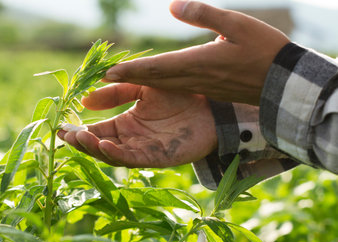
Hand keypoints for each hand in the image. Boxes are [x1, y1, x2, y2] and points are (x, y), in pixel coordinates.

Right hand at [57, 83, 216, 167]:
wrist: (212, 105)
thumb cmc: (180, 94)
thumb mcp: (143, 87)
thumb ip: (116, 92)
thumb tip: (85, 99)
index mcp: (126, 124)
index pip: (97, 131)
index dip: (79, 131)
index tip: (61, 128)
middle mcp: (132, 140)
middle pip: (100, 146)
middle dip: (82, 142)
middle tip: (67, 136)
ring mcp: (143, 150)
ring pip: (113, 155)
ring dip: (95, 149)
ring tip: (82, 139)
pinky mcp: (157, 158)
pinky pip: (133, 159)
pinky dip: (117, 154)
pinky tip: (104, 145)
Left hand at [103, 0, 289, 105]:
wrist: (282, 82)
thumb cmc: (263, 50)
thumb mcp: (236, 24)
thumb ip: (203, 14)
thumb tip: (172, 4)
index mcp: (197, 63)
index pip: (156, 68)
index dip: (130, 70)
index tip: (108, 72)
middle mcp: (193, 78)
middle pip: (153, 79)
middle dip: (127, 78)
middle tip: (102, 78)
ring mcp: (198, 86)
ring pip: (161, 84)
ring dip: (138, 82)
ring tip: (119, 78)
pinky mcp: (205, 89)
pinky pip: (174, 87)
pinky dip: (156, 83)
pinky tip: (149, 80)